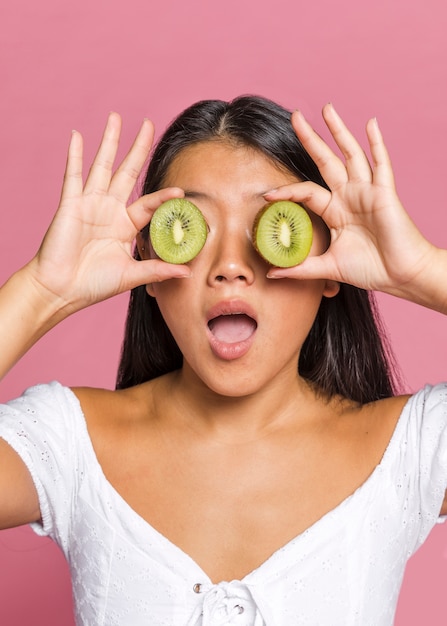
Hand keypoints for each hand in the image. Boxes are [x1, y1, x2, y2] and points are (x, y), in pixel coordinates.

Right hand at [26, 113, 189, 314]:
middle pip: (127, 172)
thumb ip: (158, 269)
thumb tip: (188, 271)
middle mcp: (108, 210)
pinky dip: (75, 156)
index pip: (148, 204)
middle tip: (148, 123)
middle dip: (137, 148)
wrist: (62, 290)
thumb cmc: (94, 284)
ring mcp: (89, 204)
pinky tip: (78, 136)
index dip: (164, 197)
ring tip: (116, 117)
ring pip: (102, 166)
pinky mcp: (70, 205)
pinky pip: (73, 176)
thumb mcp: (132, 275)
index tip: (181, 191)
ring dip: (109, 141)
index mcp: (124, 225)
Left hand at [265, 104, 436, 300]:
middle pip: (326, 160)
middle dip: (311, 138)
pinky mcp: (385, 193)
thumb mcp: (328, 267)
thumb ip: (300, 268)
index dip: (287, 191)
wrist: (400, 276)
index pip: (307, 191)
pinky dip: (376, 143)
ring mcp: (367, 191)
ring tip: (326, 109)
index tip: (268, 195)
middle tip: (295, 116)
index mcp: (335, 211)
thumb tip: (272, 274)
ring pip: (350, 154)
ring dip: (338, 131)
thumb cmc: (370, 269)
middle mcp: (349, 196)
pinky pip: (381, 163)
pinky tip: (370, 123)